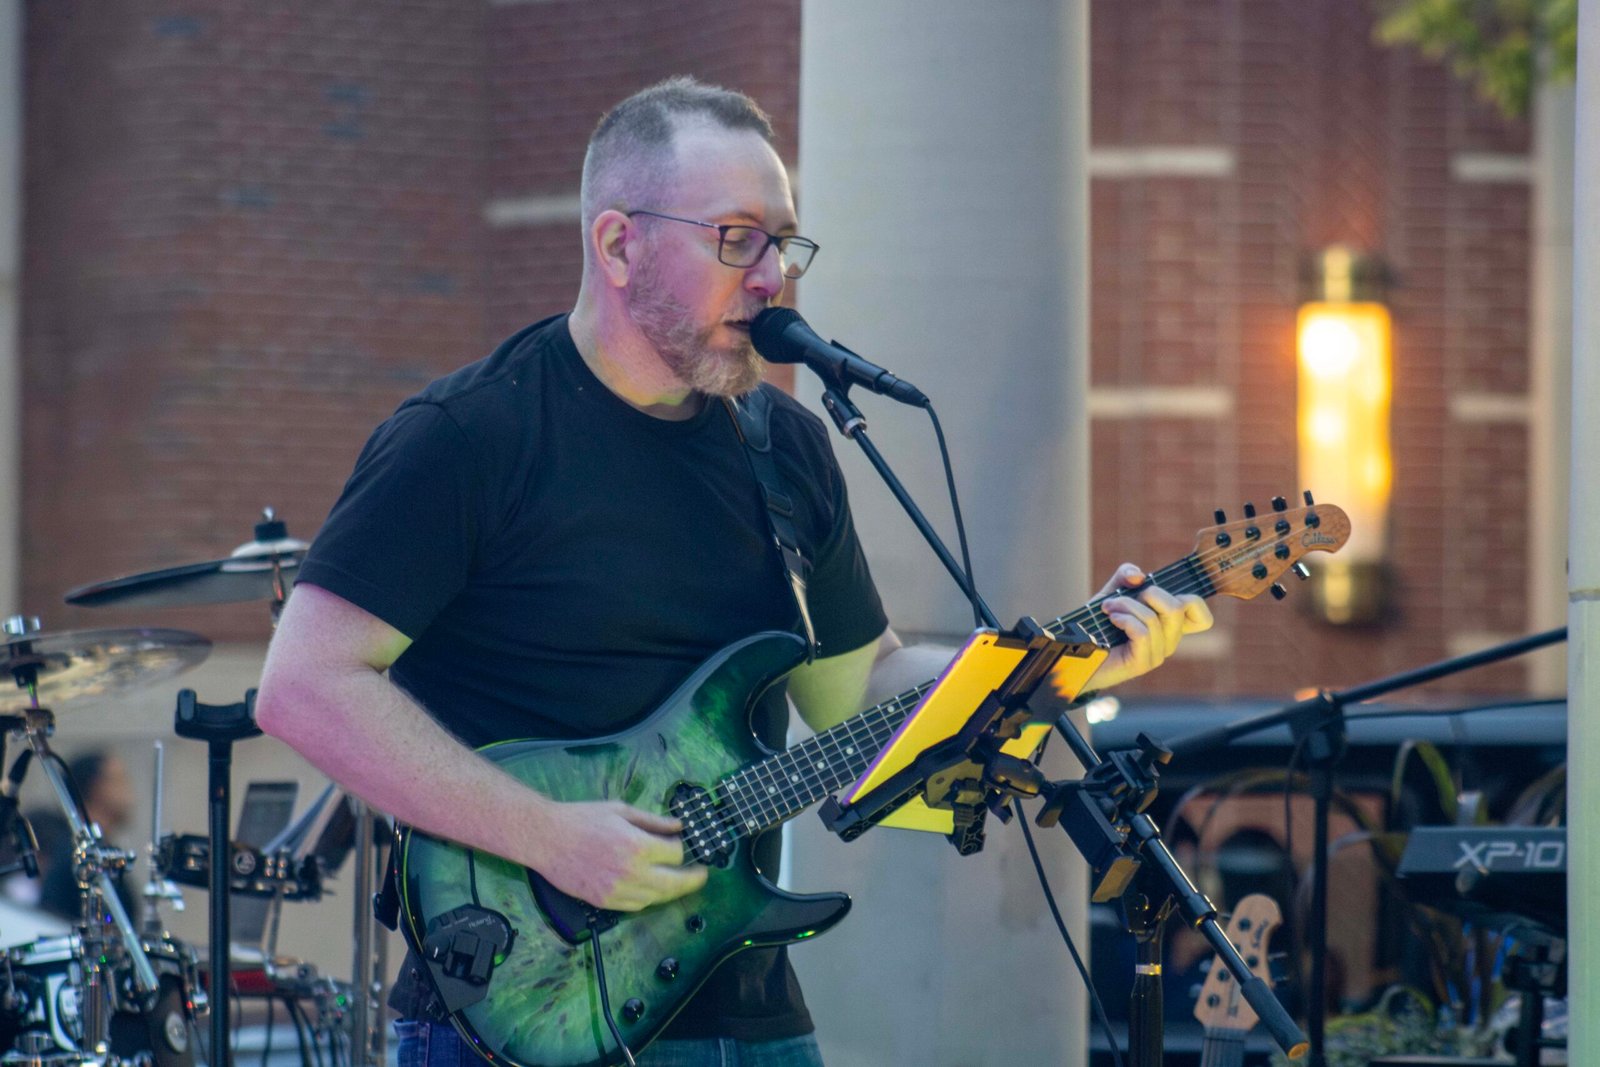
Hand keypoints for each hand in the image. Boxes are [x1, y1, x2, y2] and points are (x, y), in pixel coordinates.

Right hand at [532, 800, 708, 911]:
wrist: (546, 838)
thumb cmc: (582, 818)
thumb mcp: (621, 810)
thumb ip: (653, 820)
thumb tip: (678, 825)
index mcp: (637, 845)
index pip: (675, 853)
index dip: (681, 846)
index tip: (680, 841)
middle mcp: (631, 872)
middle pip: (674, 883)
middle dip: (693, 879)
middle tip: (703, 875)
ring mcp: (617, 891)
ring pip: (657, 898)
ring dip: (671, 891)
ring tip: (679, 882)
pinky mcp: (604, 902)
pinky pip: (636, 906)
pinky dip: (649, 898)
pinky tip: (653, 889)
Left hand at [1083, 562, 1212, 689]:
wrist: (1077, 653)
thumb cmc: (1098, 624)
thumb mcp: (1113, 593)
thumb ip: (1126, 576)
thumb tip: (1139, 575)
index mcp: (1169, 626)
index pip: (1203, 618)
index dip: (1191, 600)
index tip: (1159, 593)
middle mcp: (1168, 641)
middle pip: (1179, 607)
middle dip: (1149, 593)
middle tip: (1124, 597)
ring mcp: (1157, 654)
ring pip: (1155, 618)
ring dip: (1126, 605)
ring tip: (1108, 607)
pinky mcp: (1142, 663)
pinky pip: (1143, 632)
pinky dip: (1125, 619)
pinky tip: (1112, 619)